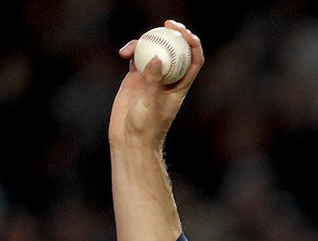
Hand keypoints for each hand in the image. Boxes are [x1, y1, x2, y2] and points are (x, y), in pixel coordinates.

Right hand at [107, 20, 203, 149]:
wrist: (130, 139)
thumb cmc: (145, 127)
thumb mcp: (150, 104)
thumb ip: (152, 82)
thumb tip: (156, 58)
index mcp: (180, 85)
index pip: (193, 61)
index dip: (193, 44)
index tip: (183, 32)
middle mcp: (168, 79)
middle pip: (176, 50)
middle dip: (173, 34)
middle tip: (166, 23)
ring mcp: (151, 77)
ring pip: (154, 50)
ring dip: (146, 41)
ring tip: (131, 46)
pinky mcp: (135, 78)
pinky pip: (136, 57)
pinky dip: (131, 50)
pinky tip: (123, 52)